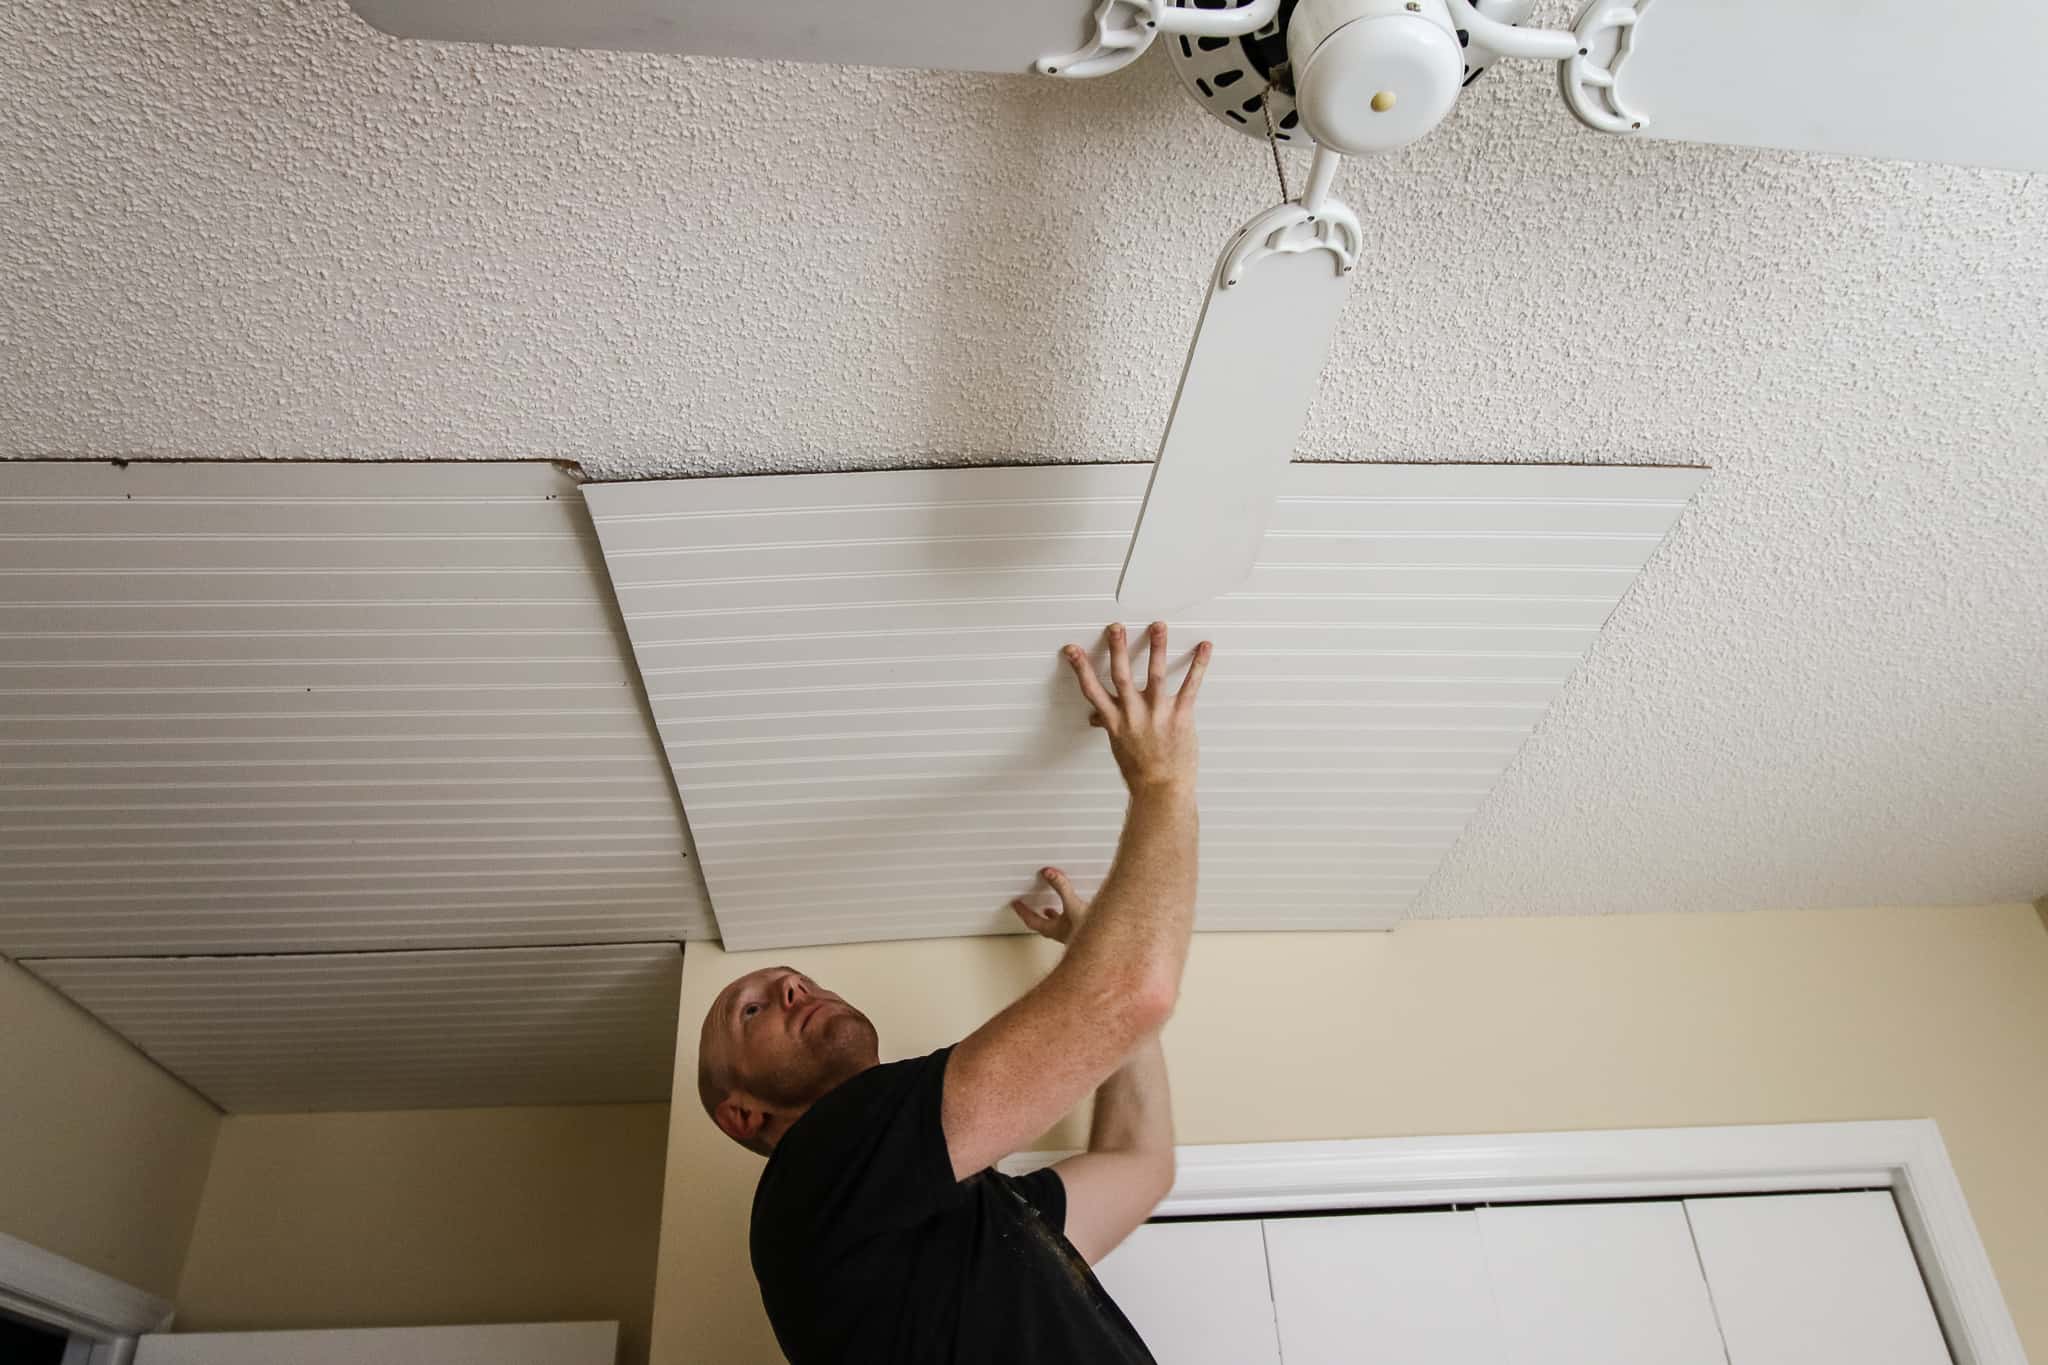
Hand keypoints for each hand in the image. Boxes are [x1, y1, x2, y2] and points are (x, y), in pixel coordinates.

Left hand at [1011, 867, 1087, 945]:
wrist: (1105, 944)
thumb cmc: (1089, 931)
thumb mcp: (1072, 904)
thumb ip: (1060, 886)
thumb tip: (1048, 873)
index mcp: (1054, 930)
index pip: (1032, 921)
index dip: (1023, 911)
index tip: (1016, 905)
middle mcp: (1062, 935)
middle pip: (1043, 925)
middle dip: (1036, 915)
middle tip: (1029, 908)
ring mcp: (1073, 936)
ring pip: (1057, 927)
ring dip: (1053, 918)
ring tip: (1050, 910)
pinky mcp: (1084, 934)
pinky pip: (1070, 926)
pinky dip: (1069, 919)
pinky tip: (1077, 915)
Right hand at [1062, 622, 1210, 794]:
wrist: (1161, 789)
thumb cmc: (1140, 771)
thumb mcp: (1119, 746)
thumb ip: (1109, 724)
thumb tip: (1096, 717)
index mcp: (1116, 721)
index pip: (1092, 690)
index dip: (1080, 668)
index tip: (1073, 650)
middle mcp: (1133, 714)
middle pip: (1121, 675)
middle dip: (1117, 648)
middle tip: (1116, 627)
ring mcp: (1157, 713)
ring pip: (1156, 674)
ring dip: (1157, 647)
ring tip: (1158, 626)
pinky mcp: (1180, 715)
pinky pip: (1191, 685)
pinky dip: (1199, 665)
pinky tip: (1204, 648)